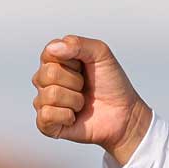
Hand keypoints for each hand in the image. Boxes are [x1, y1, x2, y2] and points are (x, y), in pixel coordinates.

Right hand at [31, 34, 152, 166]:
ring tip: (82, 103)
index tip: (84, 66)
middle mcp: (45, 81)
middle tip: (85, 87)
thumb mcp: (101, 54)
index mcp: (55, 61)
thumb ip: (77, 44)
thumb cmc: (112, 83)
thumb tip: (52, 48)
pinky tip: (74, 117)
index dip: (72, 61)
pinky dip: (66, 116)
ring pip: (50, 95)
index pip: (49, 53)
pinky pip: (46, 116)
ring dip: (74, 100)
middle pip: (48, 74)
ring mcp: (44, 102)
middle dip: (75, 81)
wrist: (124, 113)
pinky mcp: (46, 124)